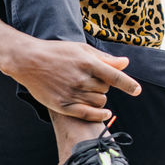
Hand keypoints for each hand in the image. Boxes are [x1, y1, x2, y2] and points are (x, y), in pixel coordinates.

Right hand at [7, 39, 140, 121]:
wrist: (28, 61)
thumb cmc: (57, 52)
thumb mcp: (81, 49)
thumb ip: (105, 58)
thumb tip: (125, 63)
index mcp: (88, 63)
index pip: (115, 77)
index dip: (128, 85)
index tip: (137, 91)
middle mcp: (81, 79)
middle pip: (106, 90)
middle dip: (104, 86)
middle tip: (92, 80)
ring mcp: (72, 93)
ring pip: (99, 102)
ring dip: (100, 98)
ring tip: (89, 91)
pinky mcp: (62, 105)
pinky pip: (87, 114)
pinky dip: (99, 115)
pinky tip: (105, 113)